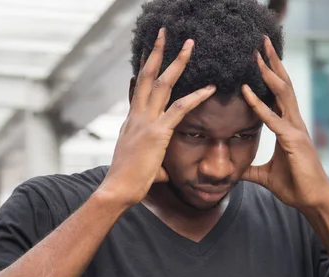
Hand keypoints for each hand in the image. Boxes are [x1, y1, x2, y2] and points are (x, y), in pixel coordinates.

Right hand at [100, 28, 216, 206]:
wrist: (117, 189)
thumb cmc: (127, 182)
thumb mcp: (141, 167)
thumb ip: (154, 165)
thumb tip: (162, 173)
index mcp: (131, 122)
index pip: (137, 89)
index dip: (143, 69)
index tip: (148, 53)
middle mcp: (137, 116)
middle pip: (147, 77)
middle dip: (156, 53)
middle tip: (164, 34)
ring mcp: (146, 122)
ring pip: (162, 84)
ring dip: (177, 62)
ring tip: (189, 45)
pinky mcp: (158, 133)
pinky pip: (181, 109)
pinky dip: (197, 97)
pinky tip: (211, 88)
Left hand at [241, 36, 328, 213]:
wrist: (312, 201)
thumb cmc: (294, 187)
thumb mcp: (264, 176)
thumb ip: (250, 169)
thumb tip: (234, 171)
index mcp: (288, 127)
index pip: (278, 96)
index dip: (269, 77)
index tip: (259, 60)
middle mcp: (294, 122)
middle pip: (283, 86)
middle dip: (273, 64)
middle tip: (262, 43)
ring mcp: (296, 129)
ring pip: (282, 94)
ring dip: (269, 73)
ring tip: (259, 55)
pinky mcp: (293, 141)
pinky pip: (273, 119)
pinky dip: (259, 105)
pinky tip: (246, 93)